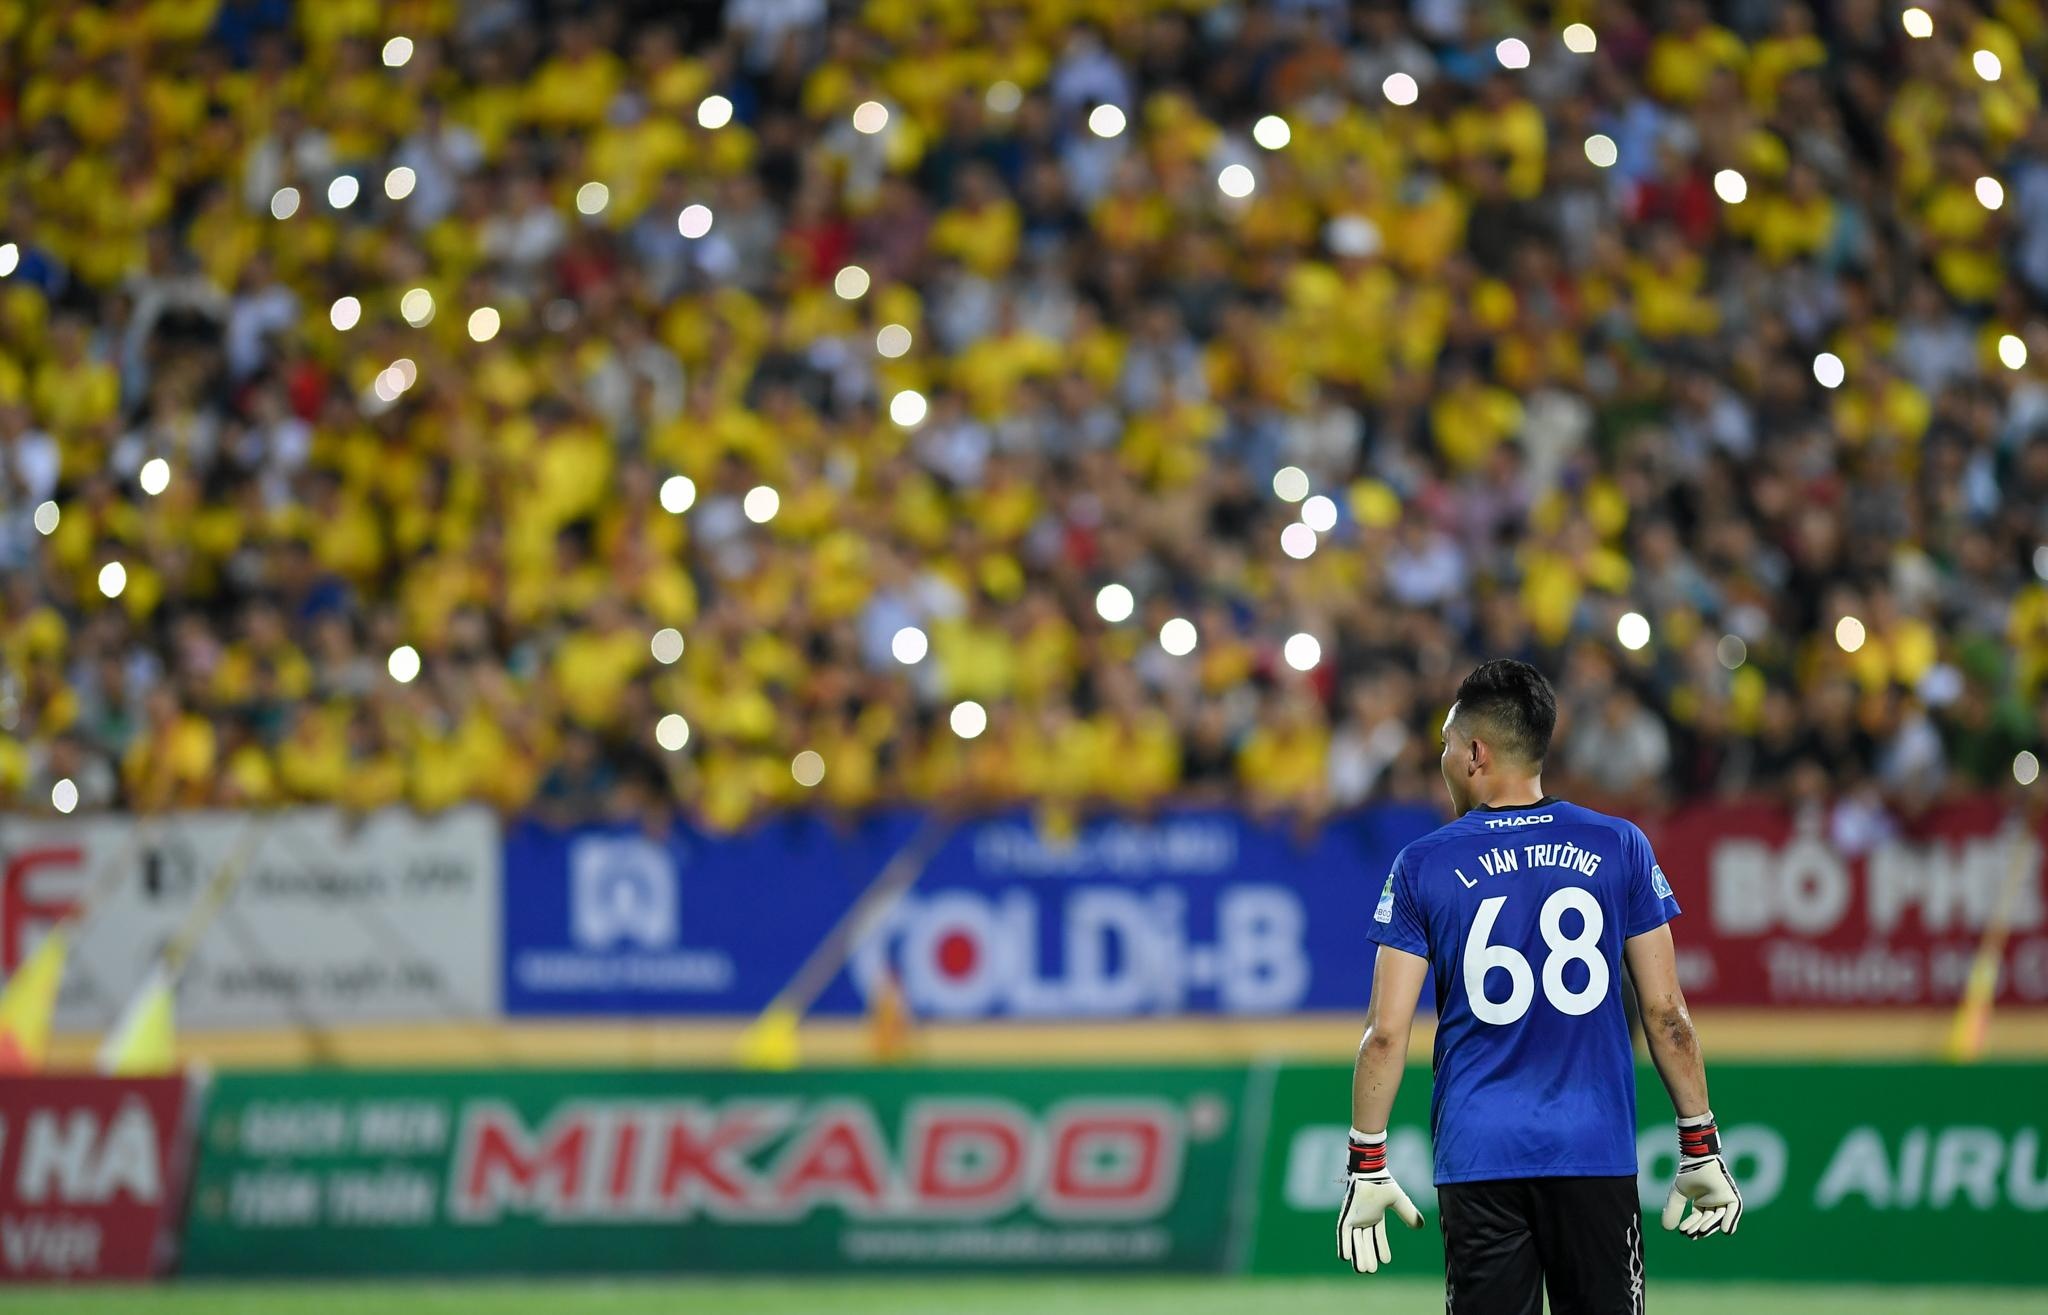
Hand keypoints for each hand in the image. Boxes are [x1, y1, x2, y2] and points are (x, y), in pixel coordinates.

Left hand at [1337, 1131, 1424, 1273]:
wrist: (1369, 1172)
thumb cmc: (1382, 1182)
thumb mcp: (1399, 1201)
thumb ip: (1408, 1213)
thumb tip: (1420, 1227)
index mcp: (1375, 1215)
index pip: (1378, 1235)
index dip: (1382, 1247)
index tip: (1386, 1260)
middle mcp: (1364, 1218)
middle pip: (1366, 1241)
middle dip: (1368, 1255)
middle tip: (1371, 1271)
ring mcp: (1354, 1217)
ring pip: (1356, 1240)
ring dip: (1358, 1254)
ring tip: (1362, 1270)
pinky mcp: (1347, 1216)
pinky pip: (1343, 1233)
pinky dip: (1344, 1244)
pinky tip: (1345, 1257)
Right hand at [1661, 1112, 1743, 1237]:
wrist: (1697, 1161)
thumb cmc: (1688, 1174)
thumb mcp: (1677, 1196)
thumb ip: (1672, 1210)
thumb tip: (1666, 1229)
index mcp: (1701, 1199)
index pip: (1698, 1216)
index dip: (1691, 1224)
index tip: (1684, 1232)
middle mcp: (1713, 1200)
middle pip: (1708, 1218)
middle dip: (1699, 1227)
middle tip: (1692, 1234)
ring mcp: (1723, 1198)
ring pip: (1718, 1216)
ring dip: (1711, 1225)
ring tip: (1700, 1231)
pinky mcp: (1731, 1195)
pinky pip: (1733, 1211)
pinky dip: (1730, 1221)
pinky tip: (1725, 1230)